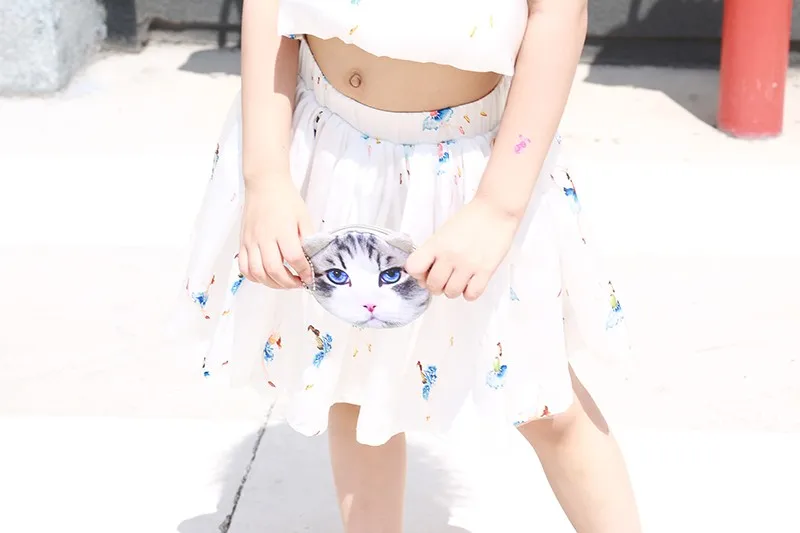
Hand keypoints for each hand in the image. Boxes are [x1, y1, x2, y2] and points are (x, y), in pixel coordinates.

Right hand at [238, 176, 312, 288]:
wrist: (264, 184)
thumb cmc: (285, 199)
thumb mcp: (303, 217)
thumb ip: (308, 239)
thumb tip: (312, 259)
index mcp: (283, 230)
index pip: (294, 258)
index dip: (304, 272)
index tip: (309, 276)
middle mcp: (265, 238)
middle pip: (274, 270)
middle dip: (288, 283)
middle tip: (298, 283)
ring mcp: (251, 241)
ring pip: (257, 272)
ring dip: (272, 283)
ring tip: (283, 283)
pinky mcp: (243, 242)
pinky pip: (244, 267)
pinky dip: (254, 277)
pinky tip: (265, 277)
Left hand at [405, 197, 519, 300]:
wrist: (495, 209)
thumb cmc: (470, 220)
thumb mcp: (444, 232)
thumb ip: (432, 252)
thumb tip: (425, 276)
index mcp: (436, 244)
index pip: (413, 268)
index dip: (417, 273)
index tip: (425, 272)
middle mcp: (449, 256)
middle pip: (433, 285)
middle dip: (436, 286)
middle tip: (444, 279)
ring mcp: (468, 264)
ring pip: (451, 293)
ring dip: (453, 290)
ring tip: (458, 281)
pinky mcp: (486, 270)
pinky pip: (472, 294)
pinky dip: (469, 293)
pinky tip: (471, 283)